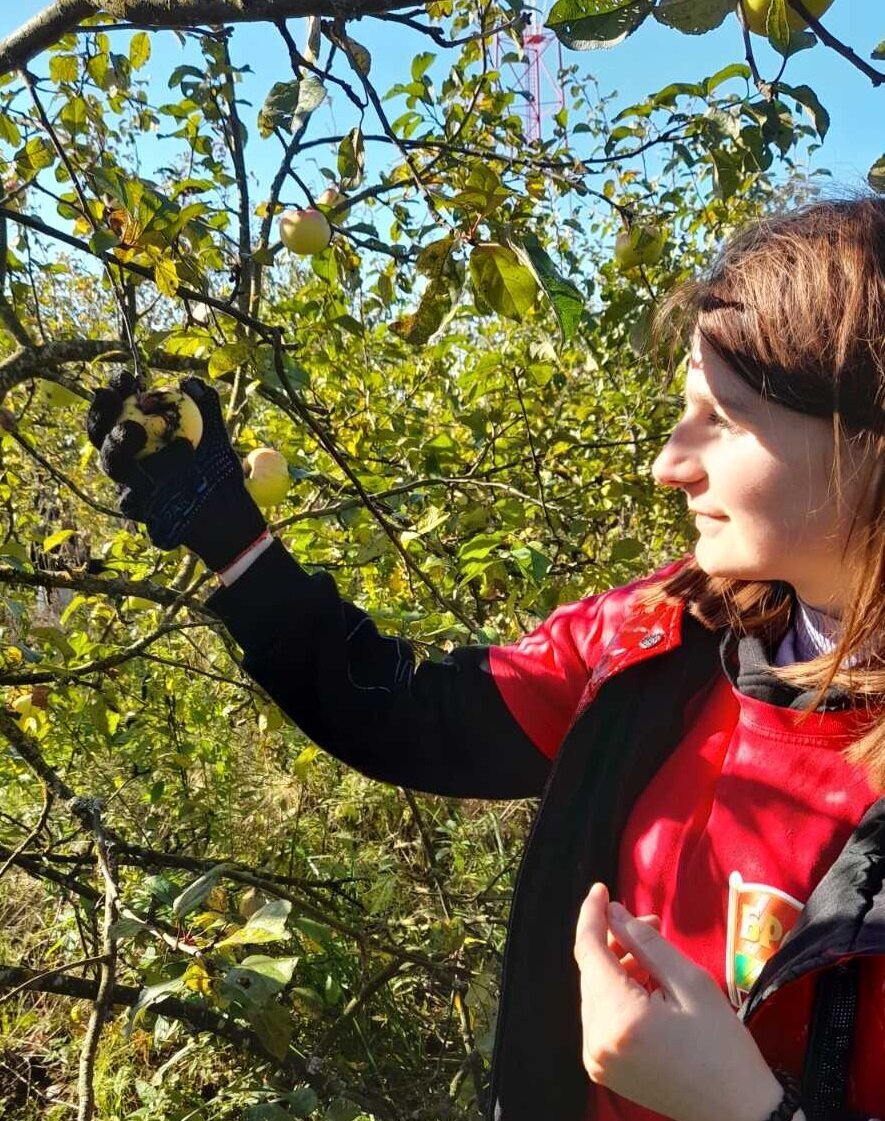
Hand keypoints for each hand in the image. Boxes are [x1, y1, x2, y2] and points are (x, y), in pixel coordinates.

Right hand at [87, 372, 266, 570]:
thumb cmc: (216, 465)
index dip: (116, 390)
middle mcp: (127, 456)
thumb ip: (205, 406)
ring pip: (112, 463)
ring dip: (118, 444)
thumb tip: (191, 382)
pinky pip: (130, 496)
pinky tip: (158, 477)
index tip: (126, 378)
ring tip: (133, 430)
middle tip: (114, 397)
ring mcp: (128, 482)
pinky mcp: (136, 508)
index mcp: (139, 431)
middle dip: (101, 412)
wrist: (226, 507)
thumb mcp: (214, 432)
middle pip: (101, 432)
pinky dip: (142, 484)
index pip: (119, 406)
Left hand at [574, 882, 785, 1120]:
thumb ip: (645, 944)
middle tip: (651, 924)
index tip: (600, 889)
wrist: (737, 1114)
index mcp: (618, 1018)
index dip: (592, 915)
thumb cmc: (723, 1048)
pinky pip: (601, 1015)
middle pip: (591, 971)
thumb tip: (612, 913)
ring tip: (655, 956)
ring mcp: (596, 1058)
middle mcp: (596, 1041)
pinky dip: (618, 993)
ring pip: (595, 991)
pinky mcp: (603, 1068)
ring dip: (618, 966)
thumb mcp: (691, 983)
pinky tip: (647, 986)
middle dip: (614, 941)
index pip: (588, 951)